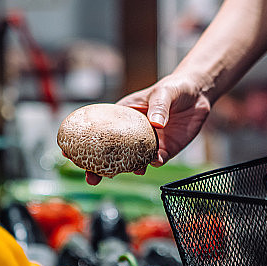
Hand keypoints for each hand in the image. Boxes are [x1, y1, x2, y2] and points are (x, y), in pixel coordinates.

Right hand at [85, 73, 211, 184]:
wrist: (198, 94)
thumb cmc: (174, 88)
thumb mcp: (163, 92)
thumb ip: (159, 107)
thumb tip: (156, 124)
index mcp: (124, 117)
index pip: (99, 131)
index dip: (83, 142)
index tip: (68, 152)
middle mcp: (133, 134)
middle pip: (111, 153)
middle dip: (100, 167)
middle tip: (92, 178)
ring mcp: (148, 144)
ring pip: (132, 162)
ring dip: (127, 169)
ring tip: (129, 171)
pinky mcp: (166, 150)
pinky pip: (156, 161)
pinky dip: (154, 164)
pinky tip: (155, 161)